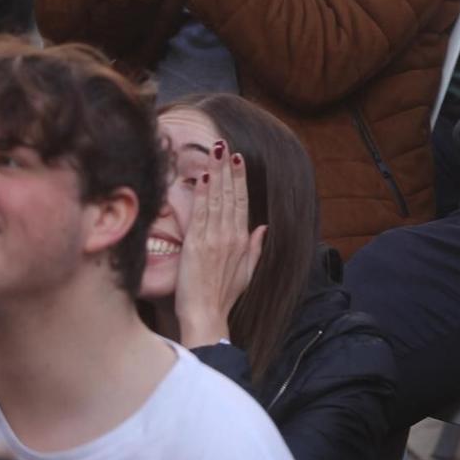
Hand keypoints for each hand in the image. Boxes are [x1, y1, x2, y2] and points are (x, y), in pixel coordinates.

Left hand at [173, 141, 266, 348]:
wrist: (206, 315)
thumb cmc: (224, 297)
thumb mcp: (247, 272)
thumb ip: (255, 247)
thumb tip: (263, 227)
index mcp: (242, 240)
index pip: (242, 201)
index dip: (240, 178)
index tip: (237, 158)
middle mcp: (230, 235)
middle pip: (231, 194)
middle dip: (228, 168)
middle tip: (224, 144)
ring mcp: (213, 238)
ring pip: (217, 198)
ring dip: (216, 173)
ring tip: (215, 151)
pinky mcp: (195, 244)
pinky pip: (200, 213)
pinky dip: (202, 193)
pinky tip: (202, 176)